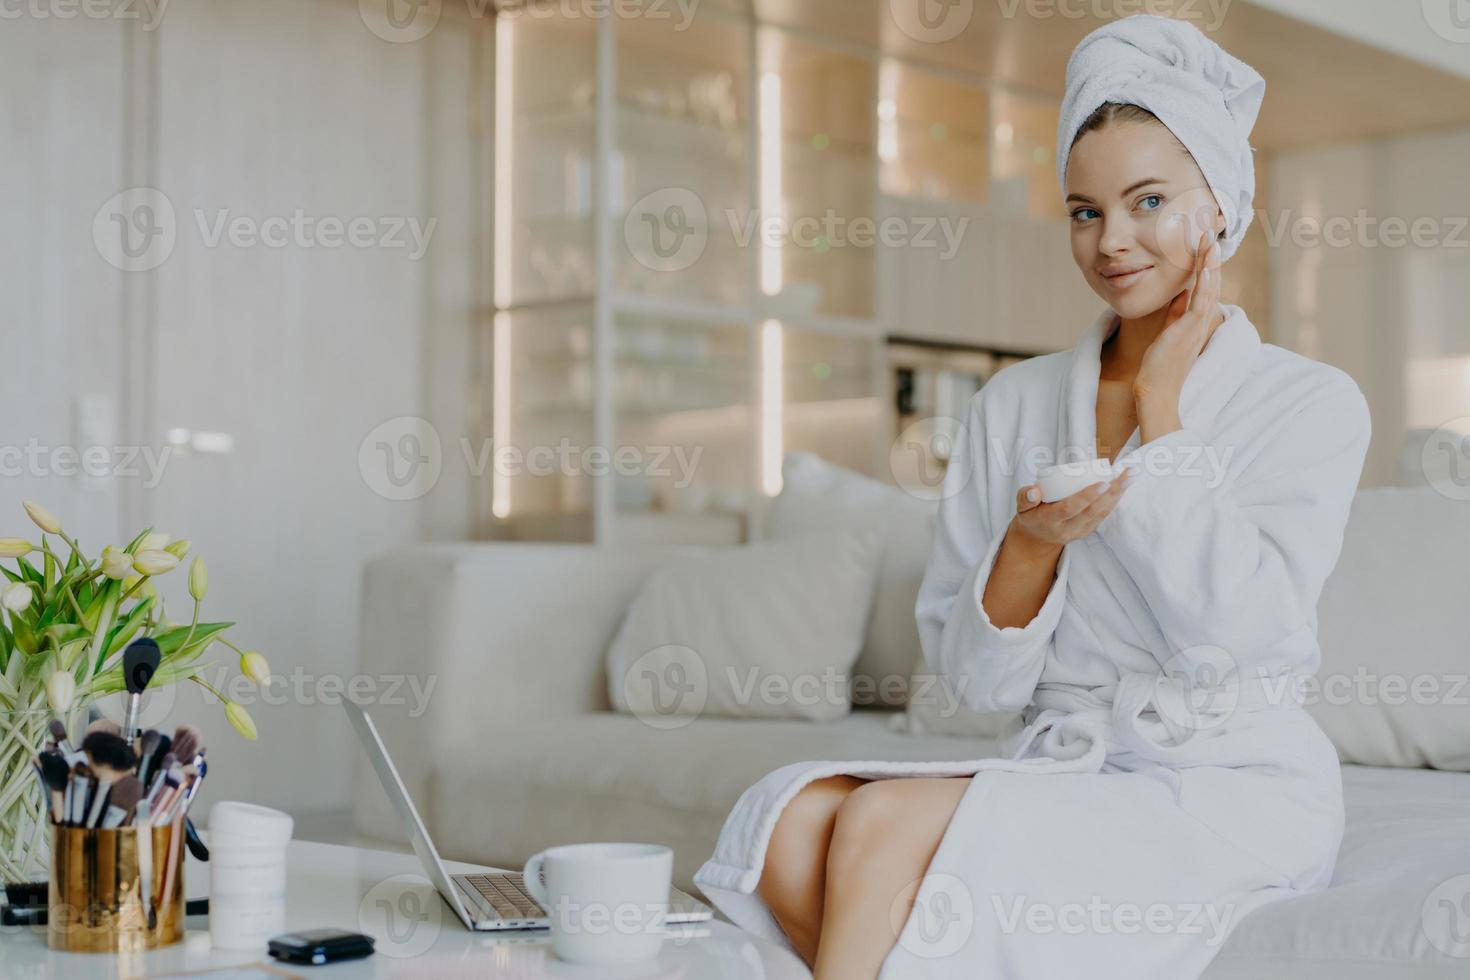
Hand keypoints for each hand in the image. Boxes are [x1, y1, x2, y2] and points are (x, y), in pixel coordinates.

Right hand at [1009, 471, 1133, 551]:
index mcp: (1050, 521)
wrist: (1037, 539)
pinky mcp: (1088, 531)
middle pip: (1093, 511)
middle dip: (1113, 492)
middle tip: (1127, 474)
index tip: (1103, 482)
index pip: (1070, 508)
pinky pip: (1103, 516)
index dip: (1087, 496)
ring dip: (1119, 495)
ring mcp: (1080, 532)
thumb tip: (1034, 491)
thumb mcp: (1021, 507)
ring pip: (1102, 514)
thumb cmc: (1031, 515)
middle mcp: (1067, 529)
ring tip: (1130, 476)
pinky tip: (1124, 486)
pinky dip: (1115, 500)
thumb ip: (1025, 496)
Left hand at [1134, 232, 1222, 413]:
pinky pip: (1201, 302)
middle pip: (1211, 282)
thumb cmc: (1160, 365)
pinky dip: (1205, 282)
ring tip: (1211, 240)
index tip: (1205, 242)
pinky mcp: (1189, 330)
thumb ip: (1176, 312)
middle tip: (1211, 231)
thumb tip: (1180, 293)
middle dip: (1211, 256)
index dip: (1207, 263)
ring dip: (1210, 263)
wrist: (1156, 391)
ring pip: (1209, 288)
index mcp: (1196, 320)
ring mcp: (1197, 326)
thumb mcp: (1169, 331)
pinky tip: (1206, 265)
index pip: (1205, 286)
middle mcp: (1201, 321)